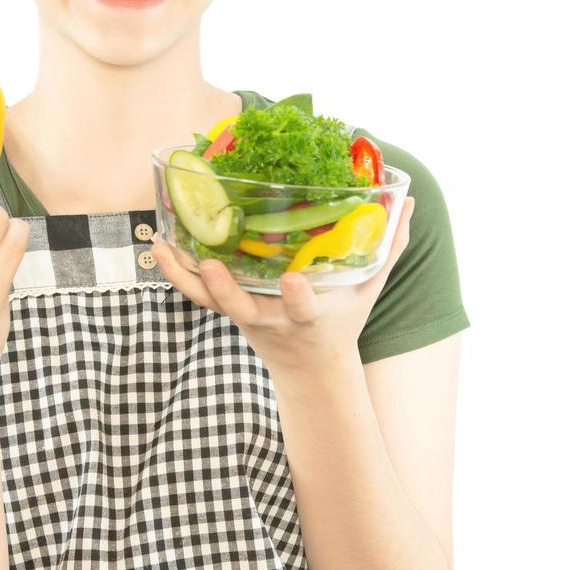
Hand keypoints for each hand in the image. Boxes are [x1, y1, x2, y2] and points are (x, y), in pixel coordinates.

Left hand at [151, 197, 415, 373]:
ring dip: (185, 276)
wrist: (310, 369)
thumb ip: (389, 245)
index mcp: (309, 315)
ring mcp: (246, 317)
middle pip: (242, 309)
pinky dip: (177, 273)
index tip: (293, 280)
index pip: (303, 308)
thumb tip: (410, 200)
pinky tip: (160, 246)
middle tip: (210, 264)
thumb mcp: (369, 288)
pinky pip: (197, 296)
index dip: (296, 296)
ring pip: (209, 302)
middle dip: (226, 291)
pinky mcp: (227, 312)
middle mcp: (272, 319)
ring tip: (163, 245)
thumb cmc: (343, 320)